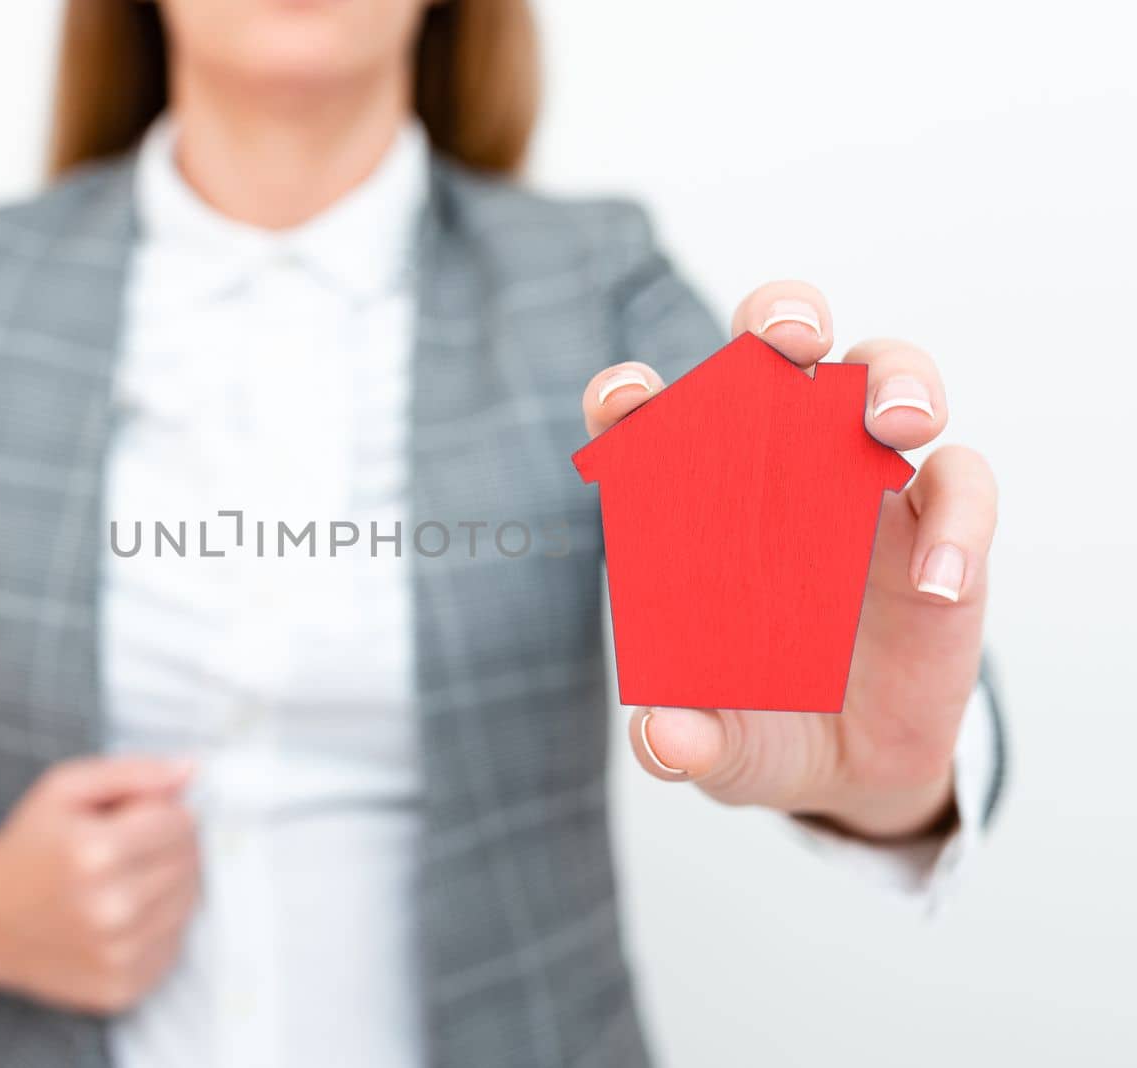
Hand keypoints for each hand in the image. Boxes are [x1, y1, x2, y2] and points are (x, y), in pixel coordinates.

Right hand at [0, 756, 200, 1013]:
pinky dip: (158, 926)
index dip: (166, 812)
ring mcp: (117, 954)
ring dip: (168, 886)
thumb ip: (134, 773)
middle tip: (130, 847)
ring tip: (124, 879)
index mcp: (95, 853)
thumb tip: (191, 770)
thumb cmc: (29, 848)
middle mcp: (110, 909)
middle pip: (190, 863)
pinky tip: (123, 915)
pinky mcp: (121, 986)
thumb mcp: (67, 789)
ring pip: (189, 904)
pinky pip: (174, 945)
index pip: (182, 823)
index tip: (140, 816)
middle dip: (170, 846)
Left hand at [581, 281, 996, 838]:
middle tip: (787, 336)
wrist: (854, 764)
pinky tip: (935, 582)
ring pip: (883, 376)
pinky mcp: (940, 522)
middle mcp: (774, 465)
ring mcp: (861, 482)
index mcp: (692, 499)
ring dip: (892, 378)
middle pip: (776, 351)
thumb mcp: (720, 748)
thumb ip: (687, 744)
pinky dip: (959, 520)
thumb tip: (665, 741)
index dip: (632, 396)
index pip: (651, 420)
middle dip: (781, 317)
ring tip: (894, 422)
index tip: (623, 398)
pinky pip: (962, 485)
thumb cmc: (760, 722)